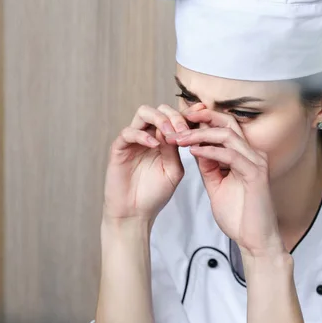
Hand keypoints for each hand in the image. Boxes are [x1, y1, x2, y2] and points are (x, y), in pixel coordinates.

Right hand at [103, 103, 205, 224]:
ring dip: (160, 120)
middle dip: (175, 116)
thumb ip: (176, 149)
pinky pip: (129, 132)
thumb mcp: (174, 170)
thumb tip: (181, 129)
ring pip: (143, 112)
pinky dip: (143, 135)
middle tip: (184, 130)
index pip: (175, 117)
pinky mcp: (118, 148)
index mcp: (163, 140)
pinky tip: (154, 145)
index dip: (188, 112)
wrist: (135, 213)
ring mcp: (133, 140)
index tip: (203, 111)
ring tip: (170, 134)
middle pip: (160, 109)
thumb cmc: (155, 194)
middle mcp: (148, 135)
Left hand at [169, 108, 285, 257]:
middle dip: (202, 118)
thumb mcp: (216, 184)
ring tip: (179, 137)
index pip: (224, 127)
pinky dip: (210, 151)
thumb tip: (195, 147)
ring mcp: (256, 162)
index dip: (203, 121)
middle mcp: (253, 154)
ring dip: (200, 134)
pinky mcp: (256, 174)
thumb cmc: (238, 215)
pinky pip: (230, 155)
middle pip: (227, 123)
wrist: (254, 239)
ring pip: (227, 135)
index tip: (180, 122)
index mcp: (245, 155)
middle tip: (178, 119)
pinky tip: (193, 151)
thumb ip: (208, 166)